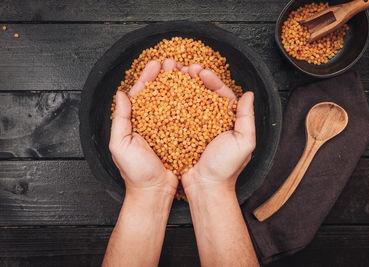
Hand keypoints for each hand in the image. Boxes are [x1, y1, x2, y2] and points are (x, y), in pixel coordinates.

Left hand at [109, 59, 179, 195]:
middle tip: (174, 63)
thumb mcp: (120, 145)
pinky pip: (185, 117)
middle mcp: (151, 123)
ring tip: (186, 72)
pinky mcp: (180, 136)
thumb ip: (120, 120)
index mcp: (134, 122)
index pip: (141, 94)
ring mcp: (166, 129)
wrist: (155, 192)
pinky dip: (190, 104)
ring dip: (179, 86)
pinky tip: (196, 94)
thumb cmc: (135, 173)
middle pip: (158, 94)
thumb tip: (120, 95)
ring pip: (173, 102)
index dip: (148, 77)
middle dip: (165, 77)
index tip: (156, 64)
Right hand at [180, 63, 255, 192]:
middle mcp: (212, 122)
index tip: (201, 71)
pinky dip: (171, 104)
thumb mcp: (244, 142)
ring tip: (173, 75)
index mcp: (228, 121)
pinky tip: (164, 94)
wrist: (206, 188)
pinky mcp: (182, 134)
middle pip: (203, 94)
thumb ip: (246, 118)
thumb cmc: (226, 168)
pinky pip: (177, 116)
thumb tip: (249, 94)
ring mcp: (196, 127)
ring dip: (182, 87)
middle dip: (194, 79)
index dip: (212, 80)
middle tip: (185, 68)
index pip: (221, 94)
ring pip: (189, 102)